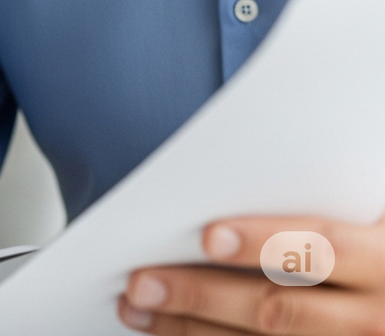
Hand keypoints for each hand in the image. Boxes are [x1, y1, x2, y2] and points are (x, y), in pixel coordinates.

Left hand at [121, 215, 384, 334]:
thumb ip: (318, 206)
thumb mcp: (368, 218)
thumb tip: (234, 179)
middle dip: (202, 295)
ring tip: (138, 310)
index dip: (263, 242)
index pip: (320, 249)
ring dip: (192, 330)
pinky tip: (174, 335)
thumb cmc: (374, 250)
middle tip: (141, 282)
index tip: (207, 237)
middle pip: (278, 310)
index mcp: (381, 261)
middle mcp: (374, 317)